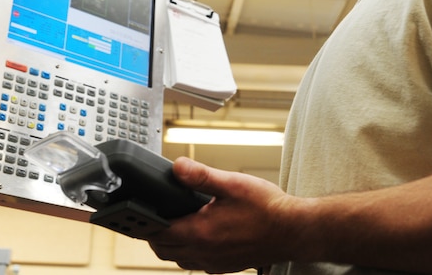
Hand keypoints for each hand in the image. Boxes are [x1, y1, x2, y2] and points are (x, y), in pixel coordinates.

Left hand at [147, 157, 299, 272]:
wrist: (295, 231)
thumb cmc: (267, 208)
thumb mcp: (232, 183)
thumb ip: (200, 175)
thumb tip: (176, 166)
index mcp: (200, 232)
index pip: (156, 233)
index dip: (143, 221)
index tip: (137, 211)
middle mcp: (204, 252)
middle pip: (163, 250)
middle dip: (152, 234)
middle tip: (152, 214)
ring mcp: (214, 262)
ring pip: (178, 259)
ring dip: (170, 244)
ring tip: (173, 223)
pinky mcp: (225, 266)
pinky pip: (196, 263)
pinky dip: (188, 251)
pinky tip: (198, 234)